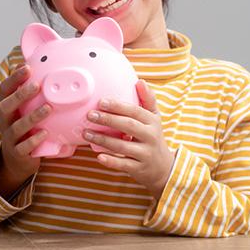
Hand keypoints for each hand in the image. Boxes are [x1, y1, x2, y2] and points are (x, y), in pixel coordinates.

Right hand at [0, 64, 50, 195]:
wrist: (17, 161)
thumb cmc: (24, 130)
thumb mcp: (24, 110)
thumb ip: (30, 93)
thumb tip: (43, 67)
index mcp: (6, 108)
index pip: (5, 90)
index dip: (14, 78)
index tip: (27, 67)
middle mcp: (5, 121)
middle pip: (6, 106)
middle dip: (20, 95)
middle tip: (36, 85)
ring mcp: (10, 138)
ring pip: (17, 127)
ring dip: (32, 117)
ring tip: (47, 108)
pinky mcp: (18, 153)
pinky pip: (23, 147)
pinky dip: (33, 140)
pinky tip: (45, 133)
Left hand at [83, 80, 175, 198]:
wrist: (163, 167)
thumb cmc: (153, 137)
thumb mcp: (154, 118)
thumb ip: (148, 99)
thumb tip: (140, 81)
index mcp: (152, 121)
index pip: (135, 111)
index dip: (118, 106)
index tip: (101, 101)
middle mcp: (150, 136)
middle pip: (128, 125)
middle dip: (108, 120)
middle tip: (90, 115)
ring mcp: (145, 153)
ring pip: (122, 145)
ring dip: (103, 139)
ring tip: (86, 133)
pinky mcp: (139, 168)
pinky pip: (123, 164)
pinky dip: (111, 161)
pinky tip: (99, 156)